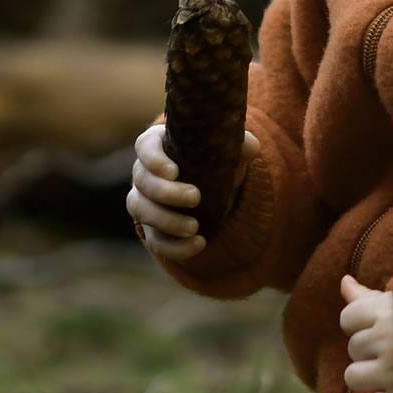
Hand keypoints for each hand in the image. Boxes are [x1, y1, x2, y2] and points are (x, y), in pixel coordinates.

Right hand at [126, 122, 259, 261]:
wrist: (213, 190)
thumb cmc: (213, 161)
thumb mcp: (228, 151)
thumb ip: (239, 146)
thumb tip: (251, 148)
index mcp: (158, 146)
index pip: (145, 146)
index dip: (154, 159)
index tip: (174, 171)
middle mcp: (144, 173)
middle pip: (142, 181)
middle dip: (166, 192)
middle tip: (195, 197)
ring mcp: (144, 202)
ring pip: (141, 210)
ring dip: (166, 221)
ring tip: (194, 226)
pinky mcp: (152, 230)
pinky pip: (155, 241)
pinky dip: (175, 246)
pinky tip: (199, 244)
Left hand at [330, 274, 392, 392]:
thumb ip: (372, 295)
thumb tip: (343, 282)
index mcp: (388, 313)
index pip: (349, 318)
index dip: (361, 321)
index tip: (379, 324)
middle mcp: (385, 343)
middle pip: (354, 347)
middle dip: (369, 347)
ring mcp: (390, 376)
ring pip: (354, 377)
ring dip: (366, 374)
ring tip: (390, 371)